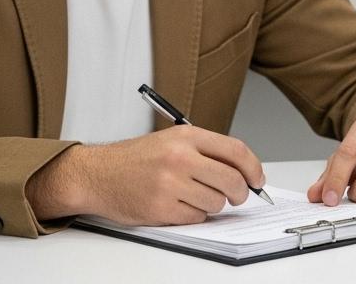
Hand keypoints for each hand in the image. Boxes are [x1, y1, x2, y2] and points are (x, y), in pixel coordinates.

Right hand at [27, 126, 264, 225]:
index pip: (236, 151)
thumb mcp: (173, 140)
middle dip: (240, 193)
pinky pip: (196, 218)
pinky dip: (194, 215)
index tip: (257, 179)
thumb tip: (244, 171)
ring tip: (195, 196)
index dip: (254, 168)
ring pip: (216, 203)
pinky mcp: (160, 208)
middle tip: (236, 196)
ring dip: (212, 205)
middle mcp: (180, 158)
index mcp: (187, 137)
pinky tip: (179, 205)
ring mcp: (170, 184)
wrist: (97, 174)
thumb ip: (207, 151)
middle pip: (232, 181)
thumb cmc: (136, 158)